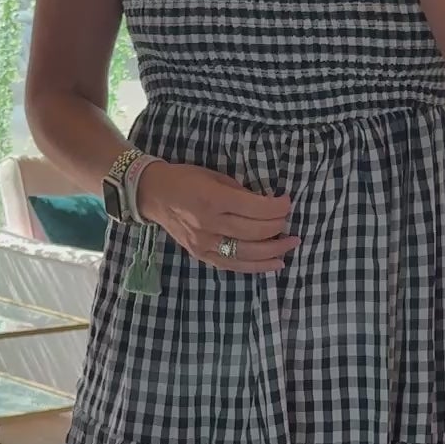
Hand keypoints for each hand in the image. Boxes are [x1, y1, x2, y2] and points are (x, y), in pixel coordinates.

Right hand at [135, 161, 299, 274]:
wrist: (153, 195)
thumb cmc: (185, 179)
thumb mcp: (215, 176)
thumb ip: (241, 192)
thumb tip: (267, 205)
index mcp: (213, 199)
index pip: (255, 208)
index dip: (277, 207)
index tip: (287, 202)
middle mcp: (209, 224)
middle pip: (255, 231)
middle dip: (278, 227)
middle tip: (289, 221)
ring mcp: (204, 244)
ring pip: (248, 253)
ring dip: (275, 250)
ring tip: (291, 244)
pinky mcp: (201, 256)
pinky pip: (234, 265)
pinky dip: (257, 266)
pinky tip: (276, 263)